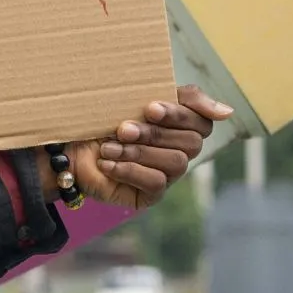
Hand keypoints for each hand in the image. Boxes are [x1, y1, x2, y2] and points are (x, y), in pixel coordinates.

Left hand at [65, 84, 232, 209]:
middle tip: (122, 129)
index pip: (202, 122)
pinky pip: (157, 183)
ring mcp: (167, 174)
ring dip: (139, 152)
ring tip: (109, 147)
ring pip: (175, 163)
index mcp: (180, 125)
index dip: (179, 115)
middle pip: (190, 143)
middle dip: (154, 134)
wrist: (65, 147)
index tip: (150, 108)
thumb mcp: (137, 97)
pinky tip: (107, 164)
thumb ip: (185, 98)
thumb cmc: (103, 118)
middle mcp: (179, 150)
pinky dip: (131, 170)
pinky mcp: (151, 194)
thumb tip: (227, 112)